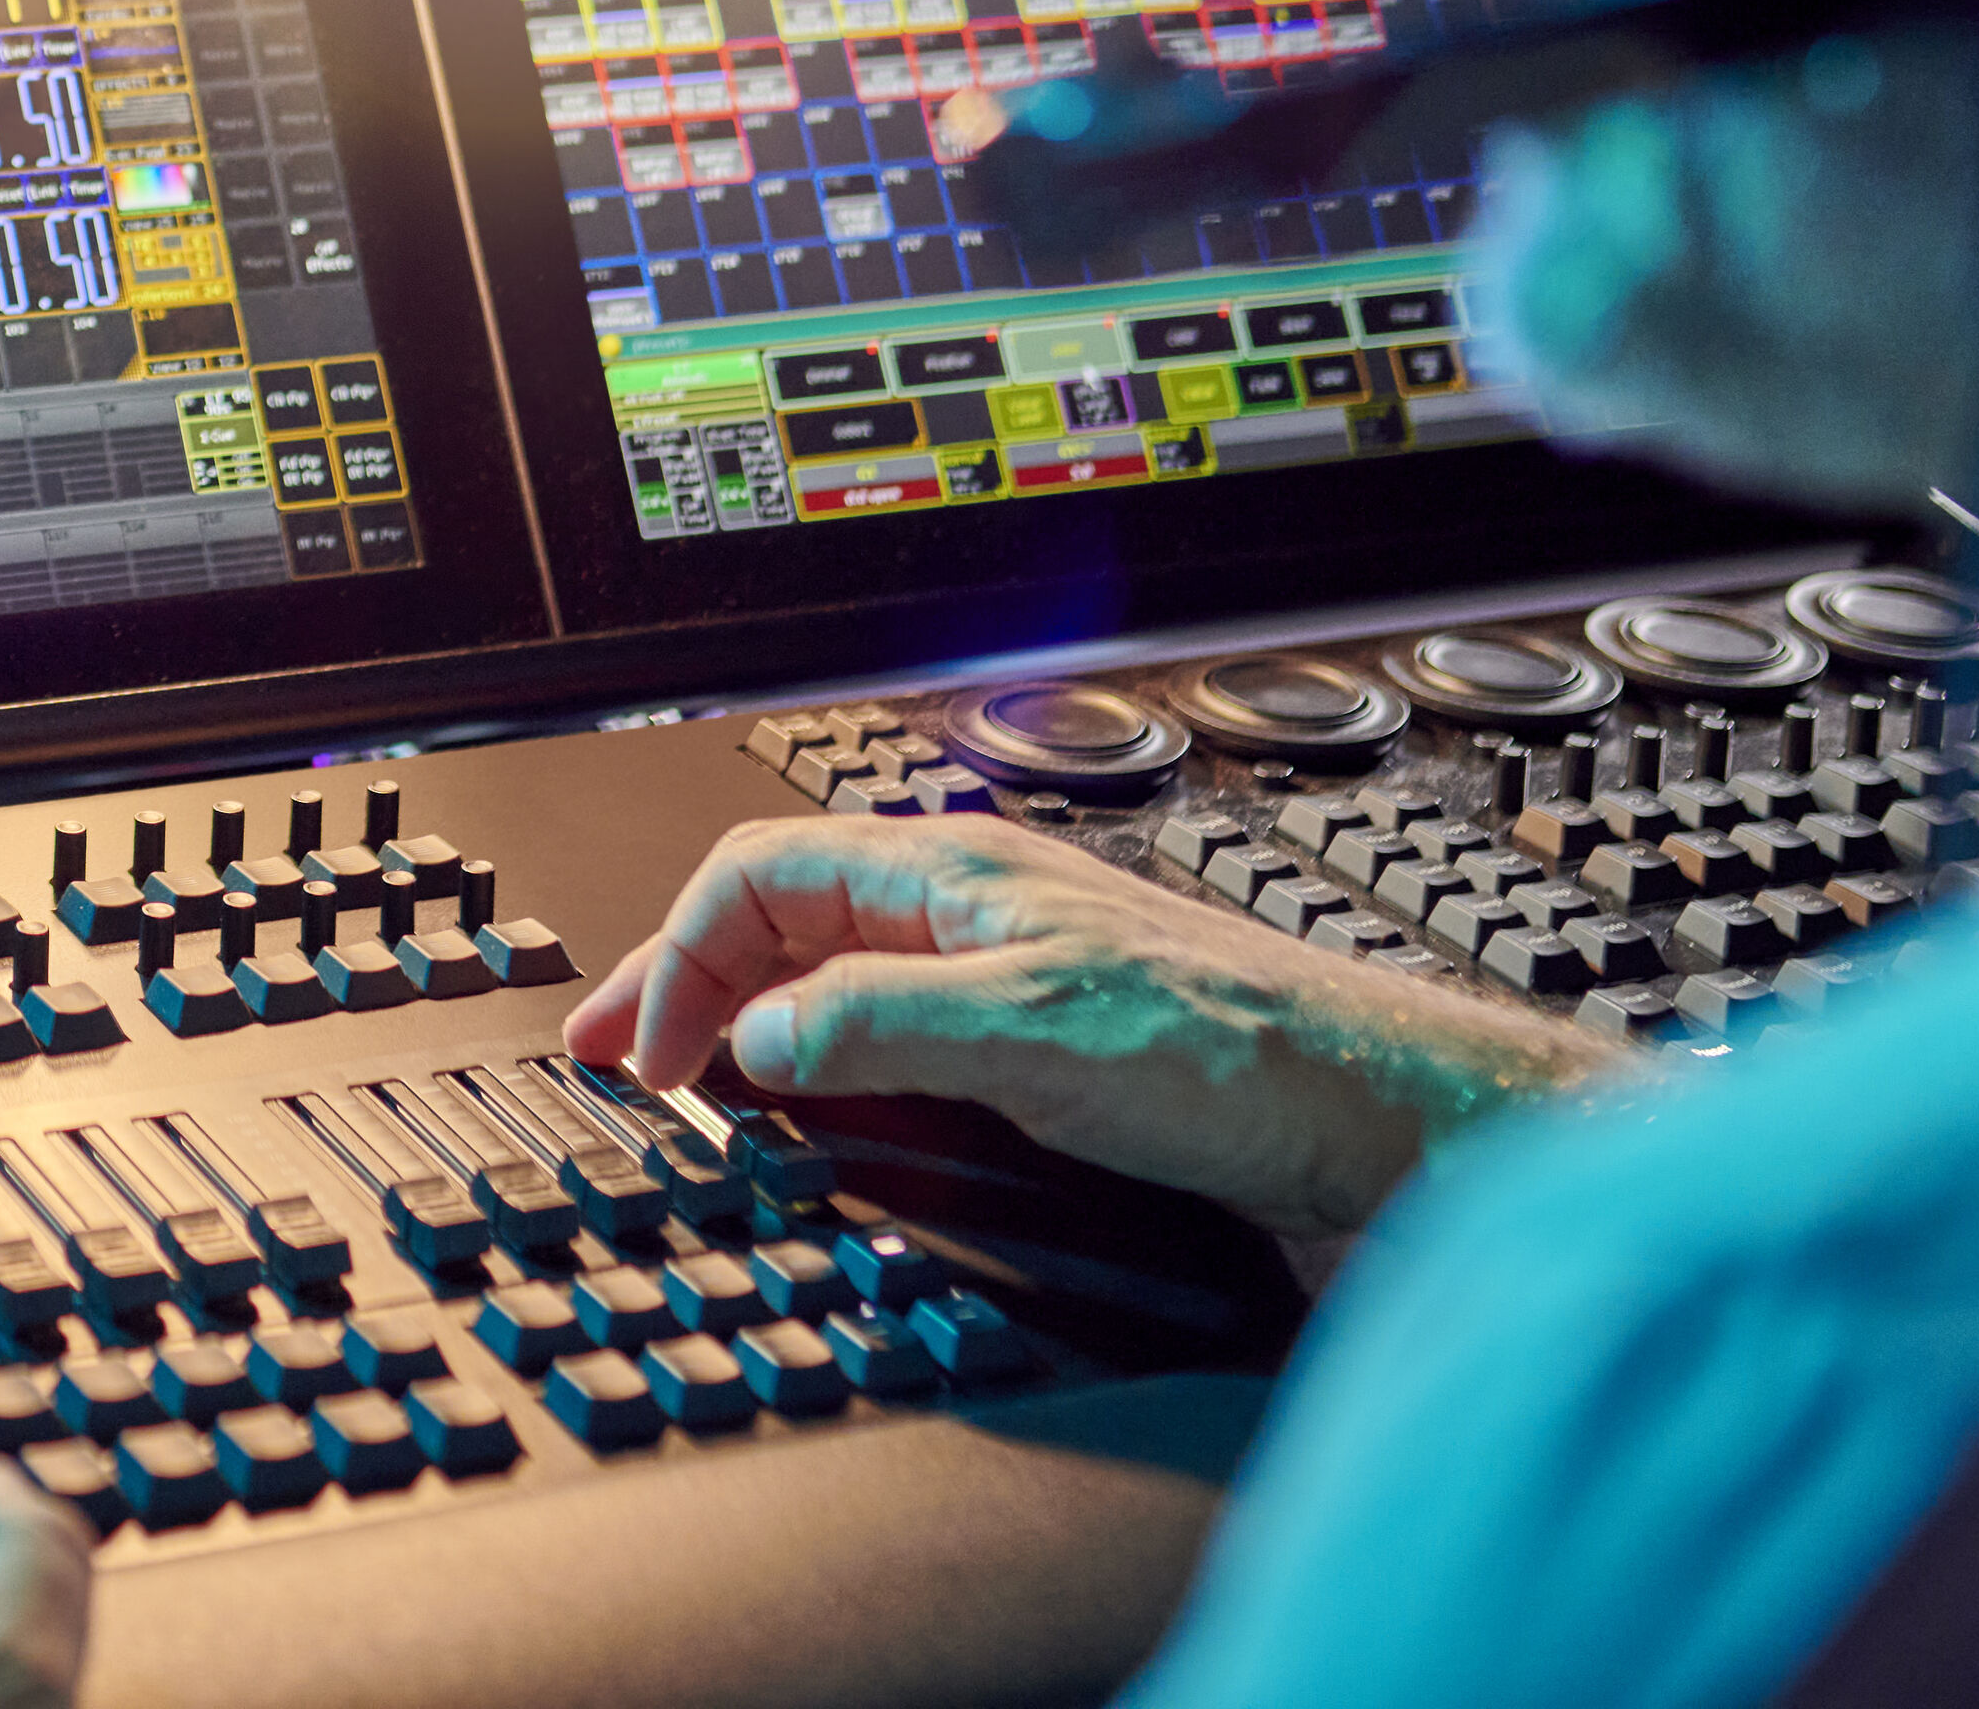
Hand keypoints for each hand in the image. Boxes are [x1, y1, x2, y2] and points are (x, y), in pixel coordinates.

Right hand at [561, 813, 1615, 1241]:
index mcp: (945, 871)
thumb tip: (752, 1039)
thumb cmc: (1230, 1050)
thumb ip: (873, 1027)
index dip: (679, 959)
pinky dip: (812, 1056)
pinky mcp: (1033, 1034)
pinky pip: (882, 1023)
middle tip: (615, 1052)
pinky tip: (807, 1099)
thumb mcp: (1022, 1033)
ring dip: (740, 1016)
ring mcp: (996, 966)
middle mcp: (963, 904)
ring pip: (825, 968)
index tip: (650, 1051)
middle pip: (777, 916)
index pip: (755, 879)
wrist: (1364, 1107)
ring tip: (685, 1075)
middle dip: (681, 976)